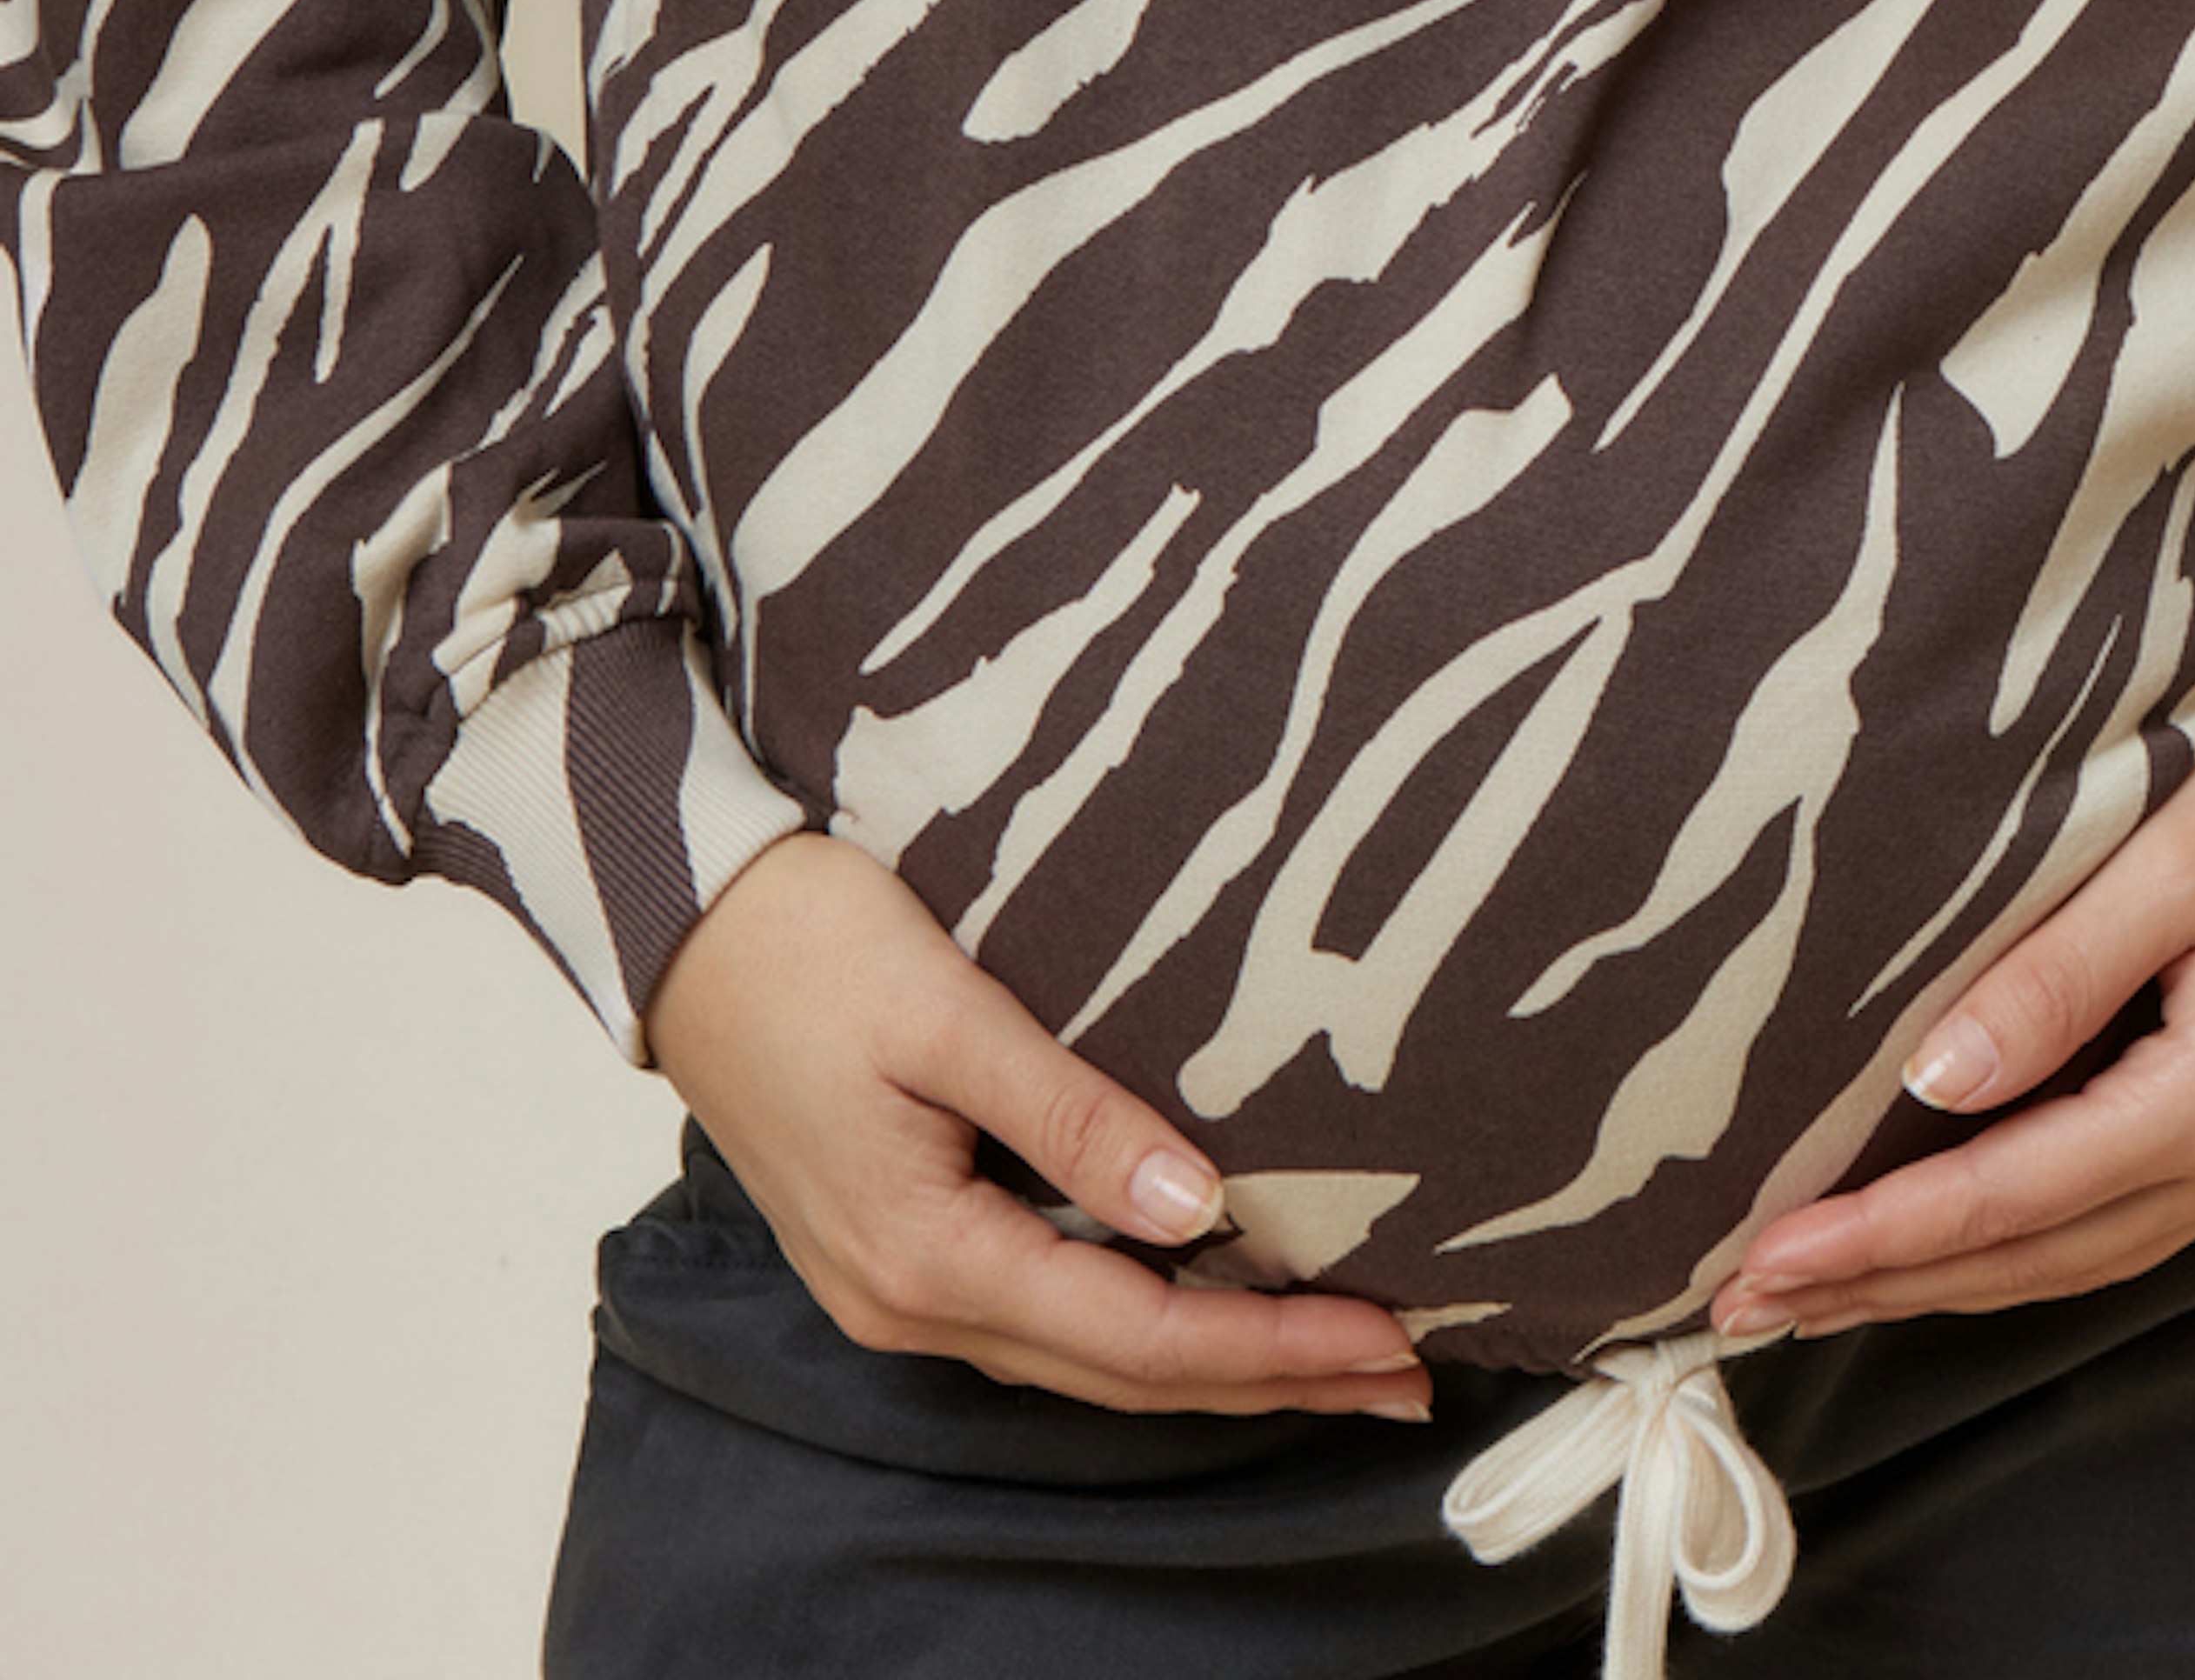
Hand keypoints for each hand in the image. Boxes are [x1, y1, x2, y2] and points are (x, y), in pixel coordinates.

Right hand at [640, 829, 1432, 1419]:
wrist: (677, 923)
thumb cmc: (804, 943)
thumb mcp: (947, 1008)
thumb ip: (1070, 1110)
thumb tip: (1197, 1206)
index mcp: (926, 1256)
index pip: (1140, 1335)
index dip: (1272, 1345)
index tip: (1389, 1333)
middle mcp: (912, 1302)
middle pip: (1125, 1375)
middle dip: (1272, 1379)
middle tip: (1409, 1373)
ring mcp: (897, 1288)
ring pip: (1089, 1357)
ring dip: (1217, 1360)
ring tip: (1338, 1349)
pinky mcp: (898, 1245)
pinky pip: (1047, 1317)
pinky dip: (1145, 1323)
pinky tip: (1208, 1296)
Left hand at [1708, 659, 2194, 1336]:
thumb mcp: (2177, 857)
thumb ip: (2055, 977)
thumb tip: (1936, 1086)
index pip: (2015, 1194)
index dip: (1883, 1236)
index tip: (1764, 1261)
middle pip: (2039, 1256)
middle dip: (1889, 1285)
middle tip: (1748, 1305)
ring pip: (2077, 1255)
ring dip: (1948, 1279)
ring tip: (1822, 1289)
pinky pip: (2119, 1220)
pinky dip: (2022, 1241)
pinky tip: (1953, 1239)